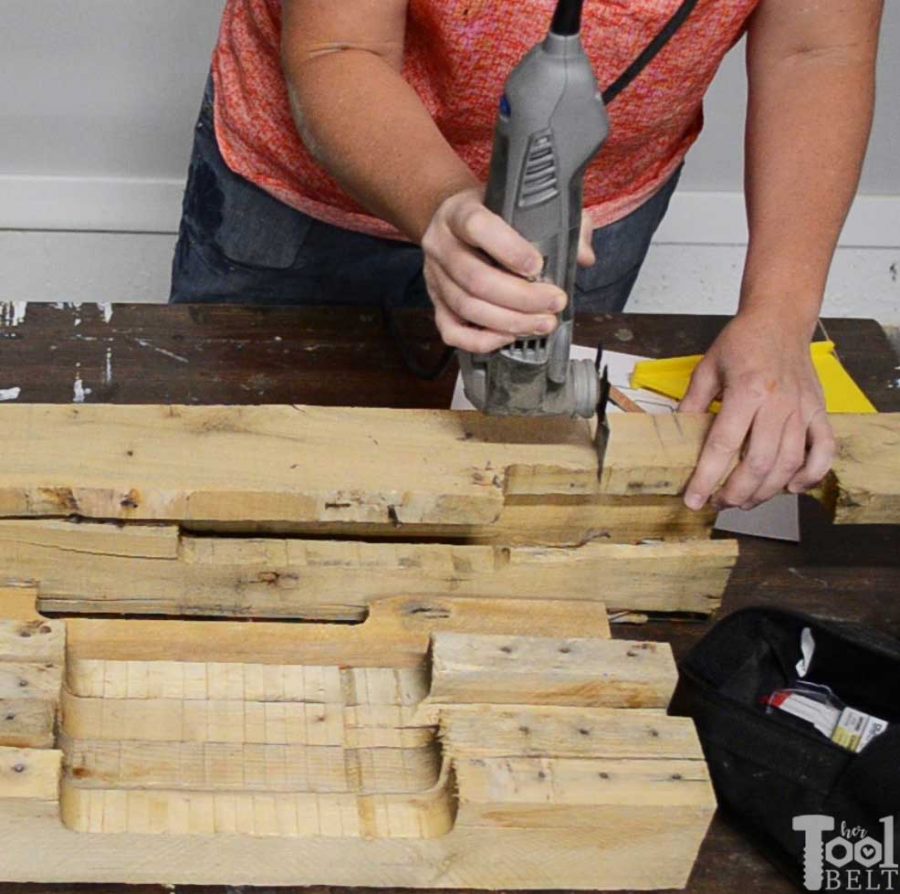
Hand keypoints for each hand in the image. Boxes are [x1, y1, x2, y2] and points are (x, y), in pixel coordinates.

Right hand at [422, 188, 595, 352]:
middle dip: (521, 298)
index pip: (478, 228)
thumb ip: (556, 224)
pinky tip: (508, 337)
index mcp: (460, 212)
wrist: (453, 223)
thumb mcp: (520, 206)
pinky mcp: (435, 303)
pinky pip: (451, 332)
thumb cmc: (492, 215)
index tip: (538, 267)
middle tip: (555, 304)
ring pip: (467, 307)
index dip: (510, 250)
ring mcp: (434, 277)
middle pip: (476, 279)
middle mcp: (441, 244)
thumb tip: (583, 257)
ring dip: (509, 322)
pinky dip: (480, 341)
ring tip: (542, 324)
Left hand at [680, 311, 835, 510]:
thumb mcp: (707, 369)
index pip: (723, 445)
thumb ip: (692, 404)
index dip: (706, 478)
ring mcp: (802, 409)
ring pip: (789, 464)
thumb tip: (675, 436)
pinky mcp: (819, 411)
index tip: (693, 500)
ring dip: (765, 491)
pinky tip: (791, 488)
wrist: (780, 320)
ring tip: (744, 502)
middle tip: (718, 504)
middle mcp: (778, 404)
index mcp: (747, 391)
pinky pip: (824, 450)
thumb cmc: (743, 343)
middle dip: (735, 492)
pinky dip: (811, 475)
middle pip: (758, 463)